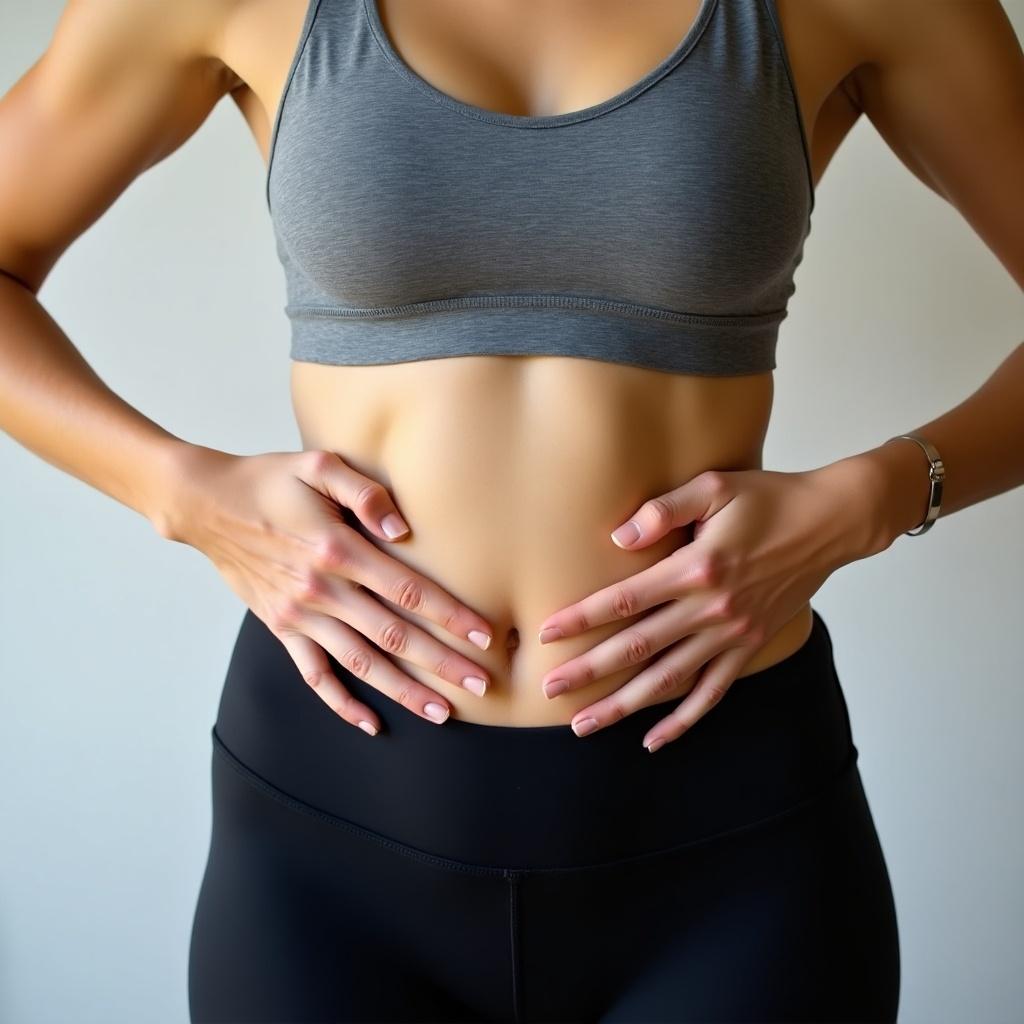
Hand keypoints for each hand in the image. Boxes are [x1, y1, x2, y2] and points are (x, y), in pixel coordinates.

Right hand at [164, 445, 495, 733]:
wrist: (207, 505)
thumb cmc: (270, 480)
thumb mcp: (319, 465)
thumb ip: (365, 492)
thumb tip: (403, 528)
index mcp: (337, 548)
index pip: (407, 590)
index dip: (449, 615)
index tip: (484, 635)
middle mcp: (321, 590)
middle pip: (393, 635)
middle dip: (442, 663)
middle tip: (481, 684)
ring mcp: (299, 615)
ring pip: (361, 663)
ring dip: (403, 691)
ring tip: (442, 712)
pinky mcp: (281, 629)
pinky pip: (314, 676)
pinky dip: (341, 703)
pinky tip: (370, 723)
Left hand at [535, 465, 869, 752]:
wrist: (831, 522)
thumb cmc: (768, 498)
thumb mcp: (715, 486)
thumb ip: (664, 508)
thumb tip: (618, 537)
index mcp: (696, 568)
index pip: (625, 600)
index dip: (582, 617)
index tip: (546, 632)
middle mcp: (711, 609)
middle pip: (638, 648)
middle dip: (589, 670)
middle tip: (549, 689)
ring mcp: (732, 634)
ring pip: (669, 680)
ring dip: (624, 705)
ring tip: (585, 724)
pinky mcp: (750, 647)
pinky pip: (713, 692)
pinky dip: (684, 720)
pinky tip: (654, 740)